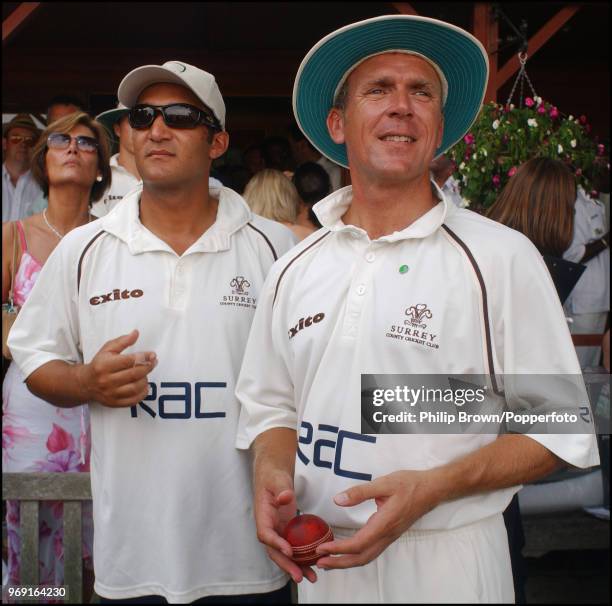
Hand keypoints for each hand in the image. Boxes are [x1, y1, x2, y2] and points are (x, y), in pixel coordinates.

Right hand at [79, 329, 156, 406]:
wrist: (85, 383)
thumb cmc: (99, 364)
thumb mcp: (107, 349)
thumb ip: (122, 341)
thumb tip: (136, 333)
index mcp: (104, 365)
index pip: (128, 361)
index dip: (143, 357)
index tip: (152, 354)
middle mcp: (106, 380)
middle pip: (133, 374)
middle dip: (147, 367)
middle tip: (154, 362)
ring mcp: (110, 393)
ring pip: (134, 387)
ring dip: (145, 379)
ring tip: (146, 373)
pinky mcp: (114, 403)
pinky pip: (132, 400)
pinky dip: (142, 393)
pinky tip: (145, 386)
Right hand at [253, 469, 317, 583]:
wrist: (274, 476)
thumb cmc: (274, 476)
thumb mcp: (277, 480)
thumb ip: (281, 489)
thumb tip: (285, 498)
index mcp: (262, 516)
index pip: (265, 534)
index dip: (276, 544)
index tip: (289, 551)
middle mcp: (268, 527)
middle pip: (274, 551)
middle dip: (287, 565)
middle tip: (300, 576)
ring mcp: (277, 531)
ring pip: (284, 553)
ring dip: (296, 566)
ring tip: (311, 577)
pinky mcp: (286, 531)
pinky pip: (293, 547)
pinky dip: (302, 557)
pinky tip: (314, 564)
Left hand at [315, 470, 440, 568]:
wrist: (432, 489)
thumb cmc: (410, 484)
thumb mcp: (384, 483)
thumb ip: (360, 492)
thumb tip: (338, 500)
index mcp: (384, 523)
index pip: (358, 544)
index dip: (338, 549)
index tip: (322, 548)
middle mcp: (387, 534)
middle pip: (361, 557)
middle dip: (339, 562)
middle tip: (319, 562)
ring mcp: (390, 536)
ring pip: (367, 556)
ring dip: (347, 561)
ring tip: (329, 560)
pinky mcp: (390, 534)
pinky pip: (372, 550)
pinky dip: (356, 555)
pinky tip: (348, 550)